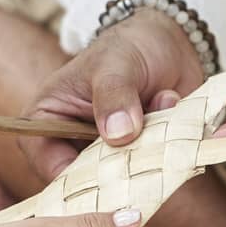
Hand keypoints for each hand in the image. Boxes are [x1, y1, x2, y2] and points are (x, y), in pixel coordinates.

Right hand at [18, 10, 202, 180]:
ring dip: (151, 153)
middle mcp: (74, 145)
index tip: (111, 180)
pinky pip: (156, 171)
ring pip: (125, 180)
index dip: (76, 182)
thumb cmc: (126, 47)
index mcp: (47, 121)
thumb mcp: (115, 63)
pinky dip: (172, 150)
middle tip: (147, 147)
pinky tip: (178, 108)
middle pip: (88, 182)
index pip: (50, 165)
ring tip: (162, 104)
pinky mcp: (141, 158)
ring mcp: (109, 155)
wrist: (167, 44)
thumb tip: (119, 134)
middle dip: (122, 170)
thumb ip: (113, 95)